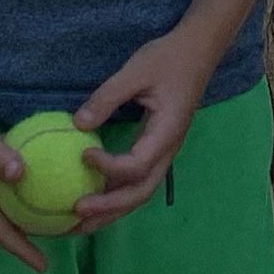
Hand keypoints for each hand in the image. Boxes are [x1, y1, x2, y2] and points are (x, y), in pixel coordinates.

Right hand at [0, 71, 46, 273]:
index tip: (44, 267)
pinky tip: (46, 179)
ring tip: (60, 215)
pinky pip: (7, 182)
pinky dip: (26, 187)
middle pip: (5, 223)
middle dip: (32, 235)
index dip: (21, 249)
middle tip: (65, 237)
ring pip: (7, 204)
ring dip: (30, 212)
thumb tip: (21, 175)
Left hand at [70, 28, 217, 230]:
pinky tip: (92, 198)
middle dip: (108, 209)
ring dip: (110, 210)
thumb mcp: (136, 71)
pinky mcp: (155, 148)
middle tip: (75, 213)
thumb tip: (77, 124)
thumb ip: (108, 97)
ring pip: (139, 192)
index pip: (137, 165)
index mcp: (166, 133)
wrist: (197, 50)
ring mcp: (163, 152)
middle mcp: (167, 150)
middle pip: (140, 193)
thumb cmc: (168, 58)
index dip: (109, 167)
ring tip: (78, 223)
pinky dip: (115, 194)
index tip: (83, 154)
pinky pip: (136, 180)